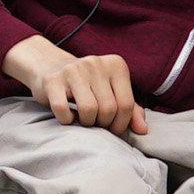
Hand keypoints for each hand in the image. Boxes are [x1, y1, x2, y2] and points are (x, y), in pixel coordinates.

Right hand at [2, 36, 147, 132]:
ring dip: (86, 123)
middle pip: (108, 109)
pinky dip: (66, 120)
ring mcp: (73, 70)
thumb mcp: (112, 91)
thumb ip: (130, 109)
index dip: (121, 124)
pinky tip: (67, 115)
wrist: (50, 66)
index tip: (112, 127)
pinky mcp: (52, 80)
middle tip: (96, 122)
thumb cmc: (87, 84)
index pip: (126, 104)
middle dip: (103, 124)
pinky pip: (63, 110)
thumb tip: (143, 130)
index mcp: (115, 65)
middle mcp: (95, 63)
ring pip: (89, 110)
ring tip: (82, 118)